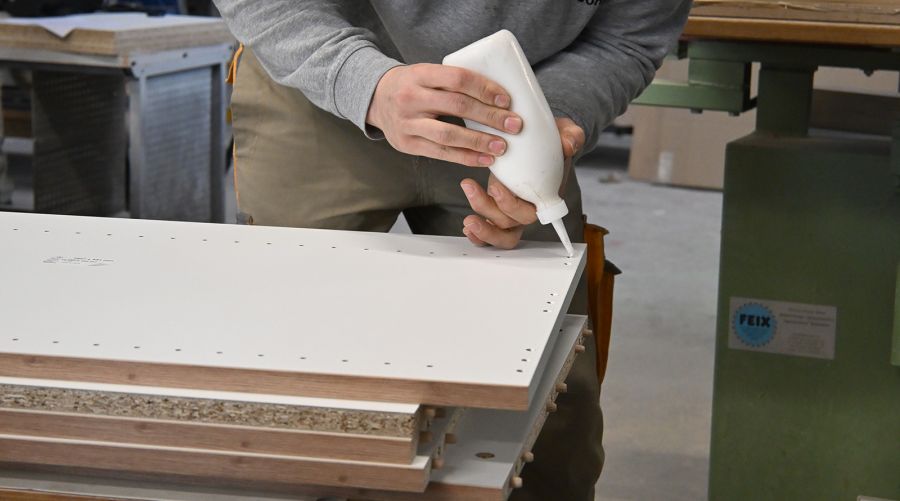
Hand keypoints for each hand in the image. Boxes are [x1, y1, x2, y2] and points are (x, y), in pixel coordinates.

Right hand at [366, 64, 522, 166]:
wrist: (374, 99)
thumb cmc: (411, 85)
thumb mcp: (426, 73)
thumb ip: (453, 82)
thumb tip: (497, 98)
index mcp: (419, 74)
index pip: (457, 78)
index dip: (484, 89)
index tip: (506, 100)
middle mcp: (411, 98)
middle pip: (457, 106)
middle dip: (489, 116)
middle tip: (514, 125)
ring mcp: (407, 123)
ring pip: (448, 135)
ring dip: (479, 141)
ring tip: (502, 146)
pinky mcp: (407, 144)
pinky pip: (440, 153)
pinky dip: (465, 157)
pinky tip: (484, 159)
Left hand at [460, 117, 584, 248]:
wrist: (539, 138)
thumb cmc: (554, 140)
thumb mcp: (566, 133)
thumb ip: (571, 137)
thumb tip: (568, 145)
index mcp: (545, 196)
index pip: (534, 213)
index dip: (515, 208)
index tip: (498, 187)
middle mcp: (527, 207)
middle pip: (512, 224)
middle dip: (495, 210)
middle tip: (487, 186)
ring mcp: (510, 210)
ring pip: (498, 228)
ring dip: (482, 219)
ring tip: (468, 189)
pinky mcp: (497, 208)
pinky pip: (489, 230)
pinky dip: (477, 234)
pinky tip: (466, 226)